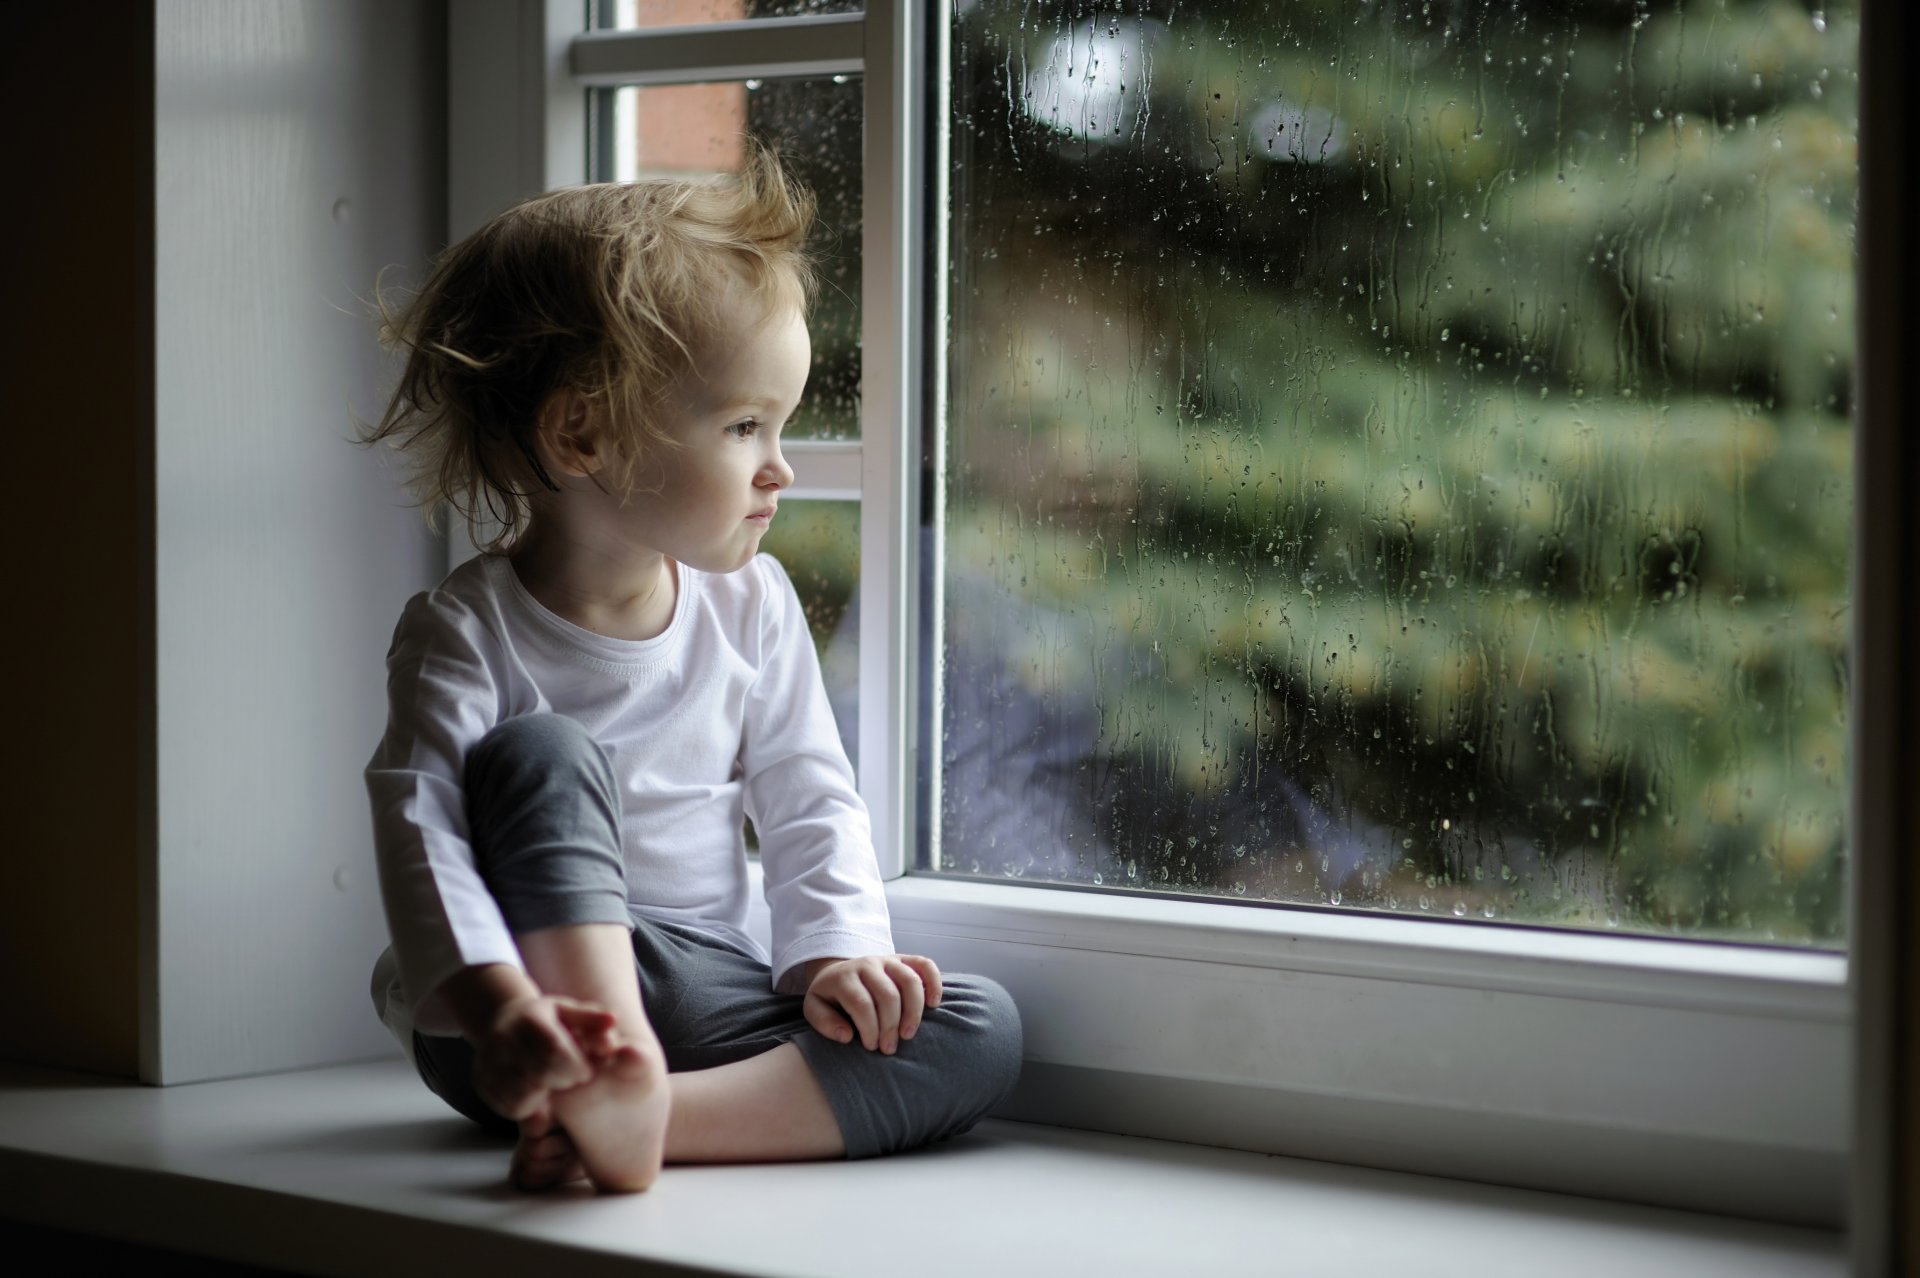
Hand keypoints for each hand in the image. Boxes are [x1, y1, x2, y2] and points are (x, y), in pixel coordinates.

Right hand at [470, 993, 618, 1121]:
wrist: (500, 1021)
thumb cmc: (546, 1019)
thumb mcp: (569, 1011)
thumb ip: (593, 1018)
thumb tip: (612, 1021)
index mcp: (529, 1018)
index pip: (554, 1051)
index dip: (575, 1067)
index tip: (585, 1072)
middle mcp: (503, 1039)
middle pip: (539, 1075)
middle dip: (562, 1082)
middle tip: (571, 1080)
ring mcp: (488, 1062)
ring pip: (522, 1097)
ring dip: (545, 1099)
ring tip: (552, 1086)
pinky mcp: (481, 1082)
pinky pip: (508, 1107)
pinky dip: (528, 1107)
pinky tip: (537, 1094)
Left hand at [802, 955, 943, 1054]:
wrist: (838, 973)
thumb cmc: (830, 998)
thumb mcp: (814, 1009)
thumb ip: (824, 1023)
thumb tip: (847, 1036)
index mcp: (843, 977)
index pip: (861, 1003)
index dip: (869, 1028)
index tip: (872, 1047)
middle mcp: (867, 964)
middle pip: (887, 994)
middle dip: (890, 1026)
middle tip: (889, 1049)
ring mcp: (887, 960)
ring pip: (909, 980)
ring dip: (913, 1011)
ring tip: (909, 1034)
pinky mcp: (904, 959)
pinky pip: (925, 965)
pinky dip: (934, 983)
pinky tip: (934, 1005)